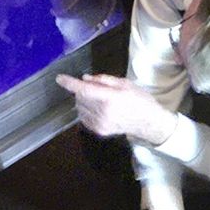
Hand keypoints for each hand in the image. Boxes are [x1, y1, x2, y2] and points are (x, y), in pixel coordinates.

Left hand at [56, 73, 175, 146]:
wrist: (149, 122)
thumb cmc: (140, 100)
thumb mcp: (124, 83)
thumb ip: (103, 80)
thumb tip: (85, 79)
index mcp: (109, 98)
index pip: (83, 89)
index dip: (69, 83)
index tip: (60, 78)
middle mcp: (102, 112)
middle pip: (79, 98)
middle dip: (82, 90)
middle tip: (95, 87)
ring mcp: (100, 124)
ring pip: (79, 108)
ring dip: (83, 101)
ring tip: (99, 99)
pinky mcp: (99, 131)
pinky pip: (83, 118)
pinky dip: (86, 111)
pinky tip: (98, 108)